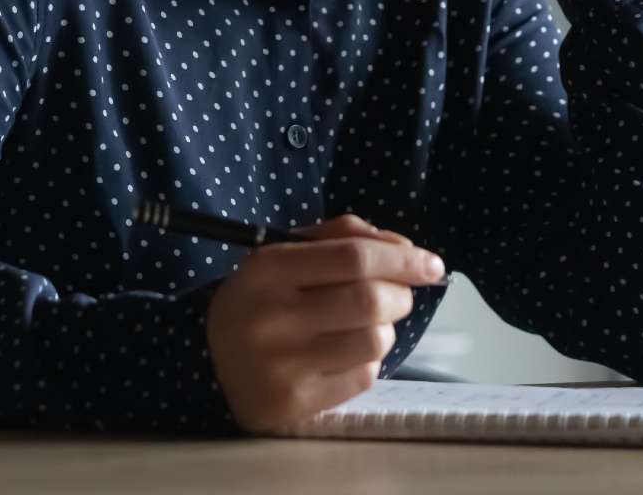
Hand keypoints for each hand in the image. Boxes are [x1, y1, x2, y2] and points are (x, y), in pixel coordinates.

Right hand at [205, 213, 446, 432]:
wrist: (210, 361)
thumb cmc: (265, 298)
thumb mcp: (289, 253)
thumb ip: (347, 238)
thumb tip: (409, 252)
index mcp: (268, 269)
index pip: (354, 257)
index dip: (403, 259)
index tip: (432, 265)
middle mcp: (271, 318)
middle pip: (370, 300)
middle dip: (401, 295)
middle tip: (397, 296)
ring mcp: (280, 365)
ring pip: (374, 341)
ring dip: (385, 330)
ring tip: (365, 326)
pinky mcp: (293, 405)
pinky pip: (363, 377)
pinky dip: (367, 362)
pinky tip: (343, 355)